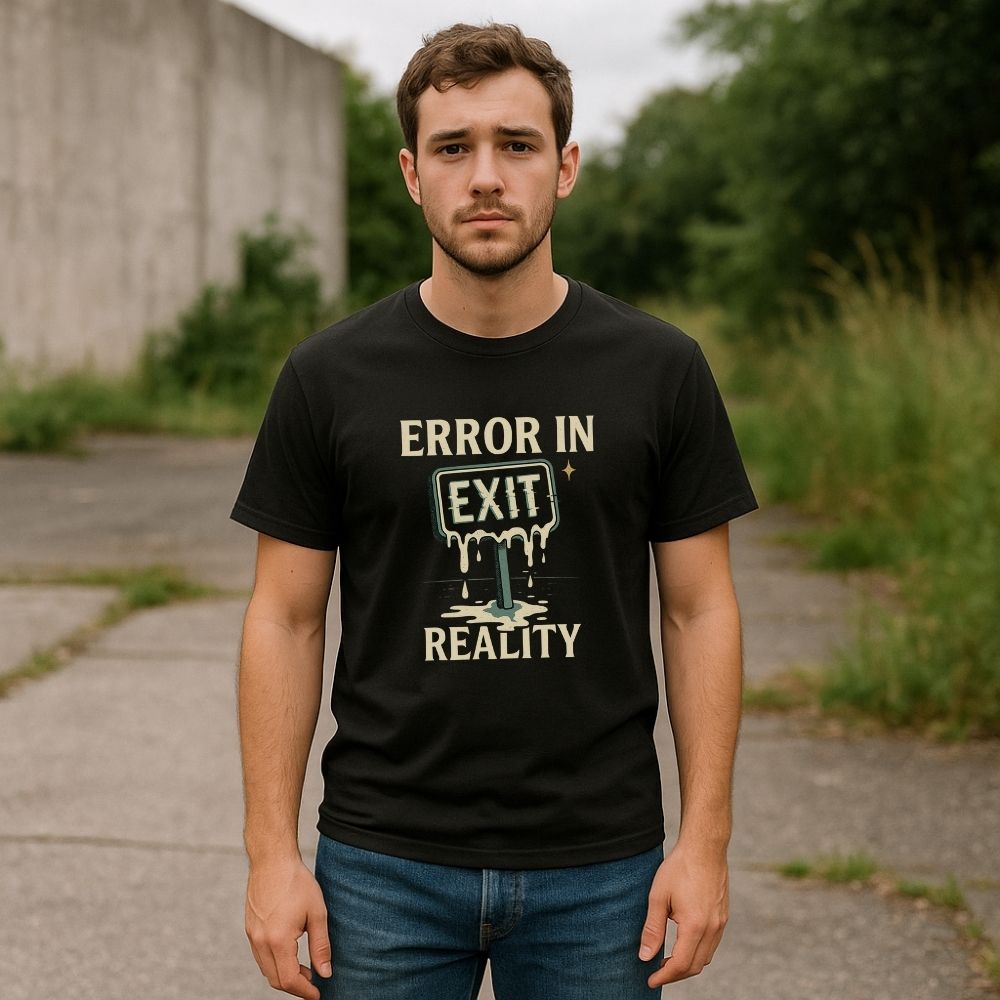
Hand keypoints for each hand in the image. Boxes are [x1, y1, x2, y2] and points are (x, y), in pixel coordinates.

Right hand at [245, 857, 332, 998]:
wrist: (272, 860)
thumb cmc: (297, 882)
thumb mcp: (317, 913)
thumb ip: (321, 946)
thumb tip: (325, 973)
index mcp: (278, 940)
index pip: (289, 980)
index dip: (304, 991)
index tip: (317, 994)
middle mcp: (260, 942)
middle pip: (275, 980)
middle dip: (295, 986)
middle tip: (314, 982)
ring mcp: (252, 936)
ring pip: (266, 970)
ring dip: (284, 975)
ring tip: (305, 968)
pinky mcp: (250, 929)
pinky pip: (260, 957)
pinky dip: (275, 963)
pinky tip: (290, 953)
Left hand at [638, 843, 728, 987]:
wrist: (705, 847)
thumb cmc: (680, 868)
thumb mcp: (658, 896)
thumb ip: (652, 929)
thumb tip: (645, 956)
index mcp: (695, 926)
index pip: (681, 965)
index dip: (664, 976)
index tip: (650, 980)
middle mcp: (712, 928)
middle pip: (695, 966)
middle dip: (675, 974)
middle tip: (656, 972)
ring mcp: (721, 923)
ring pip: (706, 957)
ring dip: (688, 964)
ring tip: (668, 960)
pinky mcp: (723, 916)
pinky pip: (712, 944)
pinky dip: (698, 951)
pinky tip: (684, 943)